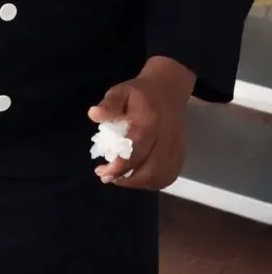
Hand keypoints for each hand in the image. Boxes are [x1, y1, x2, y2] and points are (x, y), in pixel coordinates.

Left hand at [88, 57, 194, 190]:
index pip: (134, 152)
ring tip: (120, 179)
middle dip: (126, 180)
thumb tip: (93, 114)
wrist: (168, 90)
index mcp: (149, 123)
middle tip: (107, 177)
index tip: (101, 171)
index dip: (117, 167)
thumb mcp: (121, 91)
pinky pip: (168, 177)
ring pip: (160, 177)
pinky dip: (152, 183)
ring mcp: (175, 148)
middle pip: (149, 171)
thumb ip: (109, 104)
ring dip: (138, 184)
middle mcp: (165, 139)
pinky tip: (138, 178)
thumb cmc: (140, 93)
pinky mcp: (180, 154)